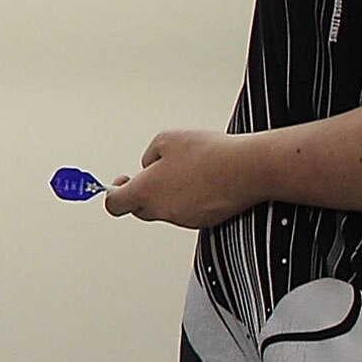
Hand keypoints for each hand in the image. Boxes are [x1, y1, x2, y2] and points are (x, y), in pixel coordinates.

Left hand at [102, 129, 263, 229]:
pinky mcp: (204, 221)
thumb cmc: (208, 154)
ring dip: (170, 194)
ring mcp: (183, 219)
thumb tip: (150, 166)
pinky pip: (188, 211)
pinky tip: (204, 180)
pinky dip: (190, 199)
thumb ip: (150, 155)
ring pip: (166, 209)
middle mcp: (162, 210)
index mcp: (146, 192)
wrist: (247, 169)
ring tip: (189, 170)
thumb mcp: (166, 139)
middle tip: (155, 174)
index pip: (115, 204)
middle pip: (140, 209)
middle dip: (143, 192)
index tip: (120, 183)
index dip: (114, 193)